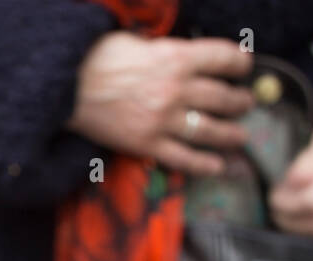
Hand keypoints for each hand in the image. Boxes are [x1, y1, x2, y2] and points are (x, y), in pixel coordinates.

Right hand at [68, 32, 253, 175]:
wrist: (66, 87)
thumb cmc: (98, 59)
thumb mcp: (140, 43)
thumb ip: (167, 53)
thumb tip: (185, 60)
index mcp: (177, 58)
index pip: (224, 58)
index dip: (240, 63)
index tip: (243, 68)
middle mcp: (176, 89)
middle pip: (223, 97)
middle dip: (240, 102)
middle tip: (245, 104)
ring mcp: (163, 120)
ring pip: (210, 130)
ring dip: (231, 134)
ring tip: (240, 136)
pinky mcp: (146, 144)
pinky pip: (183, 158)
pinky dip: (204, 164)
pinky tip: (217, 166)